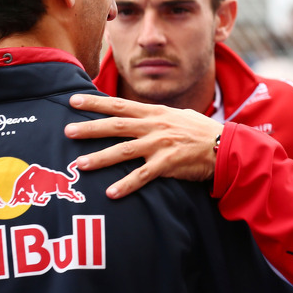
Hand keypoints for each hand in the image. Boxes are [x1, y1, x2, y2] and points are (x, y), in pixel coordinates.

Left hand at [64, 94, 223, 198]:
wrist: (225, 147)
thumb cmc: (202, 132)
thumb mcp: (177, 116)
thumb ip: (157, 117)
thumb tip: (139, 116)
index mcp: (155, 113)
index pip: (120, 105)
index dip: (96, 102)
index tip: (73, 100)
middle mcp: (154, 126)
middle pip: (116, 125)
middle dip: (90, 128)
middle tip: (67, 131)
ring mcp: (160, 145)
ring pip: (123, 151)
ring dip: (100, 158)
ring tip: (79, 165)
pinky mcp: (168, 164)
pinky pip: (142, 176)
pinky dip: (126, 185)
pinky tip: (111, 193)